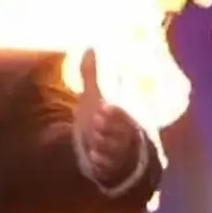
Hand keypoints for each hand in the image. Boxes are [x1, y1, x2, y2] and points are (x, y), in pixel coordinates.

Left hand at [73, 49, 141, 183]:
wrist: (111, 146)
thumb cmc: (102, 117)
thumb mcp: (95, 95)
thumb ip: (91, 73)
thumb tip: (89, 46)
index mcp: (119, 115)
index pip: (120, 113)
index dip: (114, 112)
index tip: (103, 109)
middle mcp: (121, 134)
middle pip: (119, 132)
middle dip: (109, 127)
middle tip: (97, 122)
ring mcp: (117, 151)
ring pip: (115, 149)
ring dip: (105, 145)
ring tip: (95, 141)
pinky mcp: (111, 166)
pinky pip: (109, 166)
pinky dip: (102, 163)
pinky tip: (94, 159)